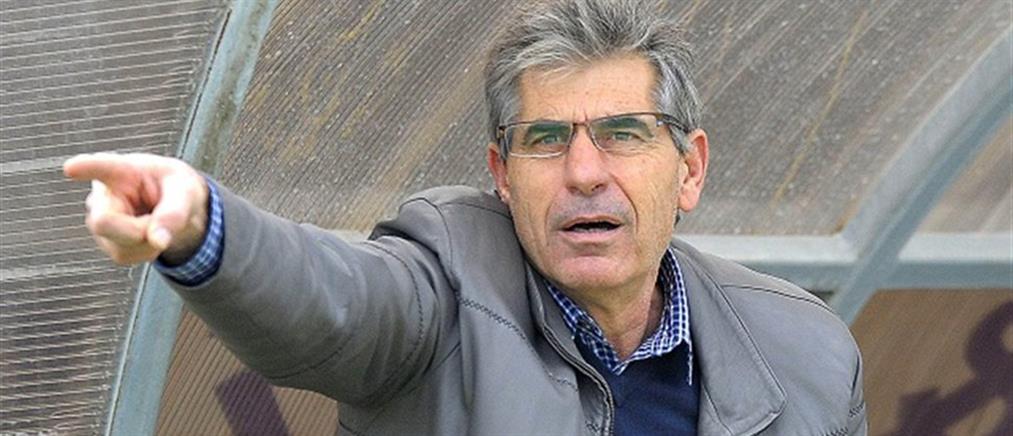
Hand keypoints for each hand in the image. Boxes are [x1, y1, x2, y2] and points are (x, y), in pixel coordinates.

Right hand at [63, 153, 208, 265]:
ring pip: (118, 245)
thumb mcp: (186, 192)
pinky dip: (145, 251)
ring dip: (147, 242)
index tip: (71, 168)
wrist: (175, 204)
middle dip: (137, 230)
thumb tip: (158, 242)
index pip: (102, 167)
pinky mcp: (105, 241)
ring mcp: (99, 220)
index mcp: (123, 170)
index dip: (86, 168)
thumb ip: (174, 213)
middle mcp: (102, 194)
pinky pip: (125, 256)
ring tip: (154, 221)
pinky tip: (148, 234)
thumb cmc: (176, 188)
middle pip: (103, 223)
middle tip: (158, 221)